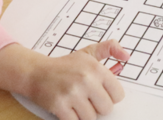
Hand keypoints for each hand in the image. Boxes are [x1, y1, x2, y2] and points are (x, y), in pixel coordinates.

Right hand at [0, 40, 127, 119]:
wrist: (36, 72)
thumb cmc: (65, 65)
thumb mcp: (88, 52)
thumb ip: (109, 48)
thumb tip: (126, 56)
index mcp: (96, 68)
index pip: (118, 94)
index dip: (110, 96)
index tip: (101, 92)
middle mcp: (86, 80)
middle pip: (106, 108)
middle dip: (98, 106)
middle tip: (88, 99)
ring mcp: (72, 93)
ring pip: (91, 117)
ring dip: (85, 113)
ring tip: (77, 103)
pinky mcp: (59, 106)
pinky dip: (73, 118)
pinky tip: (68, 108)